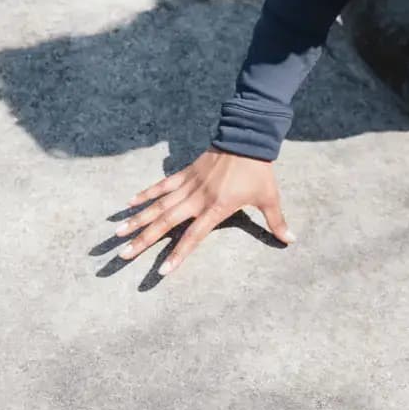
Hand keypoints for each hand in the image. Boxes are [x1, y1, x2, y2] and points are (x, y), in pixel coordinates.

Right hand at [113, 149, 293, 277]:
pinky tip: (129, 203)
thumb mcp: (269, 198)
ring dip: (137, 219)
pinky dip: (146, 194)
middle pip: (166, 223)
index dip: (179, 254)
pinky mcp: (185, 172)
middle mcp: (198, 199)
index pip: (193, 236)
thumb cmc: (259, 171)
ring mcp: (189, 185)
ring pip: (158, 205)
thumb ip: (276, 221)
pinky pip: (162, 185)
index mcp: (216, 208)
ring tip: (117, 233)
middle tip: (123, 255)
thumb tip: (290, 241)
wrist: (248, 138)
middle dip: (144, 240)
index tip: (163, 270)